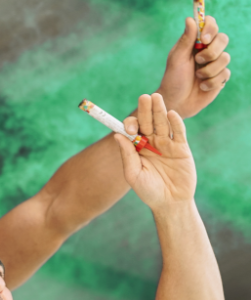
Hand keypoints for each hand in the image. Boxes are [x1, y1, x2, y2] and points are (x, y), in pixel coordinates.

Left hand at [116, 94, 195, 210]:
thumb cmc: (148, 191)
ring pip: (162, 123)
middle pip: (147, 122)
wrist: (170, 202)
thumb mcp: (133, 174)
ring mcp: (167, 143)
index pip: (132, 130)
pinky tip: (171, 113)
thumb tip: (117, 135)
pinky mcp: (181, 148)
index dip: (130, 124)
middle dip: (145, 110)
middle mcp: (151, 142)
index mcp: (137, 148)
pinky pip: (178, 132)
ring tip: (156, 98)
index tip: (128, 126)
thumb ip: (127, 155)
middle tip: (144, 97)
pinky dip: (175, 123)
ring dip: (159, 111)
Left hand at [156, 15, 230, 117]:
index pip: (210, 25)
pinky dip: (211, 81)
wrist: (176, 102)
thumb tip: (190, 19)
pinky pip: (225, 74)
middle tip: (198, 60)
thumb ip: (186, 40)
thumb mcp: (177, 58)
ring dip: (209, 69)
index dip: (210, 28)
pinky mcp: (221, 77)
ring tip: (197, 77)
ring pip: (225, 58)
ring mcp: (216, 63)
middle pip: (223, 39)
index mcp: (195, 43)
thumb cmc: (173, 79)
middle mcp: (208, 50)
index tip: (204, 38)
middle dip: (212, 51)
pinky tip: (202, 86)